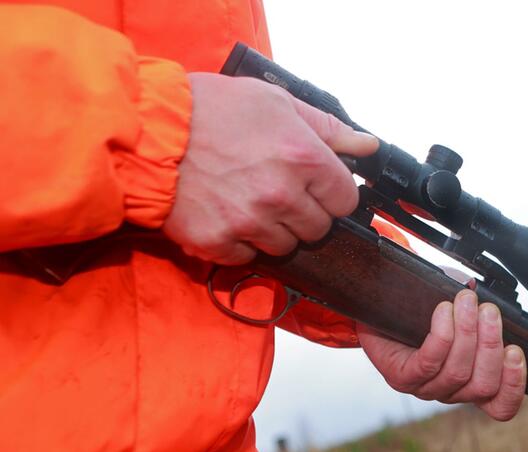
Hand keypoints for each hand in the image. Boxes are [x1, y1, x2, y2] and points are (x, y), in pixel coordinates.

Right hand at [163, 73, 377, 264]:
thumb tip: (367, 146)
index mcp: (302, 157)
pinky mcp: (217, 243)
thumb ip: (327, 128)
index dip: (330, 193)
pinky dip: (238, 242)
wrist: (144, 129)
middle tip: (272, 188)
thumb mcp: (274, 102)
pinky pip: (246, 258)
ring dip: (271, 229)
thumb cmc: (208, 109)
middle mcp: (280, 195)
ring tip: (244, 198)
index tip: (314, 185)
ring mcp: (249, 223)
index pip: (345, 200)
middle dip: (302, 212)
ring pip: (285, 246)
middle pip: (318, 228)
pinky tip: (223, 213)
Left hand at [358, 289, 526, 420]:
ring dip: (467, 333)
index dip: (514, 385)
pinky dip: (441, 335)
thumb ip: (477, 309)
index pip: (500, 405)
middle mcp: (450, 392)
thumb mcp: (458, 311)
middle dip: (491, 344)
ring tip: (466, 301)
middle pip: (483, 385)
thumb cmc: (423, 312)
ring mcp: (425, 388)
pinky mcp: (401, 377)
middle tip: (489, 310)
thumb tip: (483, 293)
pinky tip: (443, 311)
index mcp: (471, 383)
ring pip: (458, 373)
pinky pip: (428, 363)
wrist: (378, 310)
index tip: (516, 352)